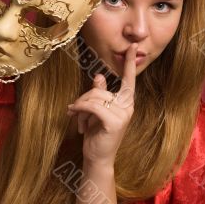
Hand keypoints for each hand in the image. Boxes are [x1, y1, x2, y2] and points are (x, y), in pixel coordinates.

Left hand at [67, 43, 137, 166]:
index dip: (129, 63)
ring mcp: (123, 114)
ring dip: (80, 109)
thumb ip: (99, 93)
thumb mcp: (96, 111)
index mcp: (125, 102)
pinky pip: (92, 106)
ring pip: (94, 98)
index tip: (131, 46)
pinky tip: (72, 115)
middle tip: (73, 111)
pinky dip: (79, 109)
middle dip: (83, 100)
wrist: (97, 158)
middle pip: (99, 90)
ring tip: (77, 120)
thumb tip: (99, 76)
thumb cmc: (97, 134)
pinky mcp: (114, 122)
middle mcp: (128, 106)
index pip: (129, 80)